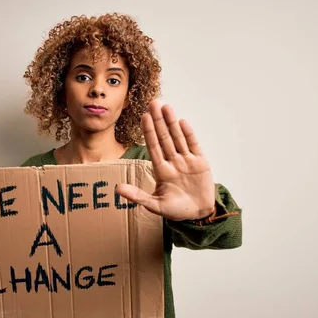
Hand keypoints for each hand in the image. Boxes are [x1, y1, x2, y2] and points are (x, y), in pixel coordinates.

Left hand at [116, 100, 215, 220]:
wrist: (199, 214)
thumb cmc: (176, 210)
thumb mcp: (155, 205)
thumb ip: (137, 196)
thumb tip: (117, 189)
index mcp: (161, 170)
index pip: (153, 146)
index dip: (149, 132)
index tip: (143, 117)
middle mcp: (173, 162)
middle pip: (164, 137)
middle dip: (159, 121)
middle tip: (153, 103)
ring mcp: (187, 160)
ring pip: (178, 138)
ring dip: (172, 122)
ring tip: (166, 107)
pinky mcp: (201, 162)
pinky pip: (193, 145)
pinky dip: (188, 134)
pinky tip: (182, 122)